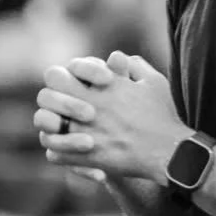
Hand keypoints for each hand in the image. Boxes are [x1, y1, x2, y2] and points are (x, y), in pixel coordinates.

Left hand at [32, 51, 192, 184]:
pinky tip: (65, 148)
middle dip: (51, 98)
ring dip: (50, 124)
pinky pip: (55, 153)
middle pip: (46, 96)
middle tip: (61, 104)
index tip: (75, 82)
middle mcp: (91, 107)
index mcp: (102, 87)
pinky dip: (57, 150)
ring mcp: (87, 133)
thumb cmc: (164, 115)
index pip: (61, 73)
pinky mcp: (88, 157)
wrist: (169, 152)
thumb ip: (134, 65)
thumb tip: (115, 58)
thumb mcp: (153, 81)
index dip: (63, 76)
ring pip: (47, 126)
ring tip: (60, 126)